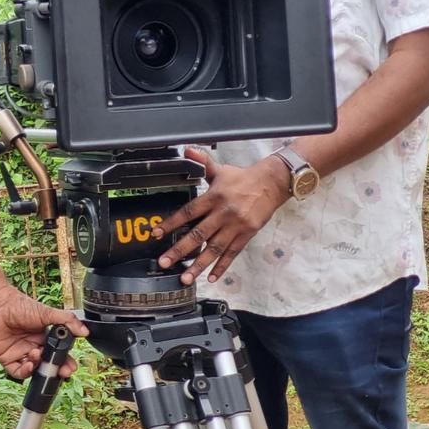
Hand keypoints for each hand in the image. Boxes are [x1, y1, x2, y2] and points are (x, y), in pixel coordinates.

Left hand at [0, 283, 87, 380]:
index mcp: (44, 338)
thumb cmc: (20, 305)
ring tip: (38, 355)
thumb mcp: (47, 313)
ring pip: (34, 370)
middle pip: (47, 366)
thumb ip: (67, 321)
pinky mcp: (7, 359)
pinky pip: (18, 372)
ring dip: (39, 367)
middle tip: (62, 371)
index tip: (71, 366)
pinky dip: (25, 372)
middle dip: (56, 371)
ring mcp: (21, 354)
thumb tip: (85, 331)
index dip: (65, 362)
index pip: (58, 355)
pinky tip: (29, 364)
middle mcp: (33, 347)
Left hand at [151, 147, 289, 285]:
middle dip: (180, 251)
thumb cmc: (243, 178)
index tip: (156, 234)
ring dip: (199, 265)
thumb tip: (187, 150)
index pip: (188, 212)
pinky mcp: (246, 235)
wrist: (272, 184)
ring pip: (214, 249)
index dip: (171, 223)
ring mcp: (235, 226)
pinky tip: (212, 278)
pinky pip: (232, 254)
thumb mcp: (220, 169)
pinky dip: (222, 267)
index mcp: (213, 197)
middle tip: (165, 263)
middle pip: (198, 235)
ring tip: (186, 278)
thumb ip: (202, 163)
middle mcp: (223, 213)